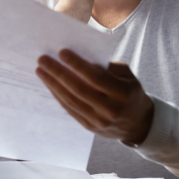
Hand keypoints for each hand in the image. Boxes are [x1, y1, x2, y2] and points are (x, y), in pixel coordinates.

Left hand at [36, 49, 153, 144]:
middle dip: (58, 73)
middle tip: (43, 60)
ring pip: (71, 100)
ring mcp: (99, 121)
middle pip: (79, 89)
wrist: (138, 123)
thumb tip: (81, 56)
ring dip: (53, 84)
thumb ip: (108, 66)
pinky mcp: (89, 127)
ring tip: (40, 70)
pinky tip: (49, 84)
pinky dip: (58, 96)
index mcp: (122, 93)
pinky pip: (70, 109)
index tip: (61, 52)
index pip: (95, 77)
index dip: (77, 64)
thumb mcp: (127, 75)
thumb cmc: (130, 91)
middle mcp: (110, 109)